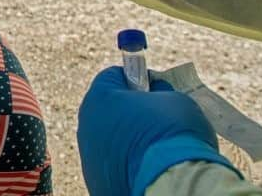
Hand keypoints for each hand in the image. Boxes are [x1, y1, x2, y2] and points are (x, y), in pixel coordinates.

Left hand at [78, 67, 238, 195]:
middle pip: (109, 109)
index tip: (155, 88)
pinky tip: (150, 167)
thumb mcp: (175, 99)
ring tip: (158, 148)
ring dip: (129, 138)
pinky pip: (114, 164)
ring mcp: (89, 156)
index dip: (137, 79)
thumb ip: (159, 91)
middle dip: (132, 111)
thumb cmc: (174, 134)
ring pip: (110, 138)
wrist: (172, 184)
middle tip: (159, 119)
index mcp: (100, 97)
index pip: (114, 76)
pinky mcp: (97, 181)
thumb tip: (156, 93)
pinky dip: (129, 163)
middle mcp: (87, 125)